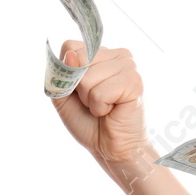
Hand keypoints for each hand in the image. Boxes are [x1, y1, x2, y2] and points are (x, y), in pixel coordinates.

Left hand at [49, 43, 153, 180]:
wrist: (110, 147)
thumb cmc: (88, 121)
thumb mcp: (63, 96)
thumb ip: (61, 74)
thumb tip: (71, 56)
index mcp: (101, 53)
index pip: (70, 47)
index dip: (67, 72)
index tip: (79, 90)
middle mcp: (118, 54)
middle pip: (78, 60)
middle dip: (79, 89)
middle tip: (95, 101)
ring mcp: (129, 66)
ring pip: (88, 78)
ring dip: (90, 100)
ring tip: (104, 107)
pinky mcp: (134, 82)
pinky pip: (100, 93)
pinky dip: (100, 108)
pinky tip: (112, 111)